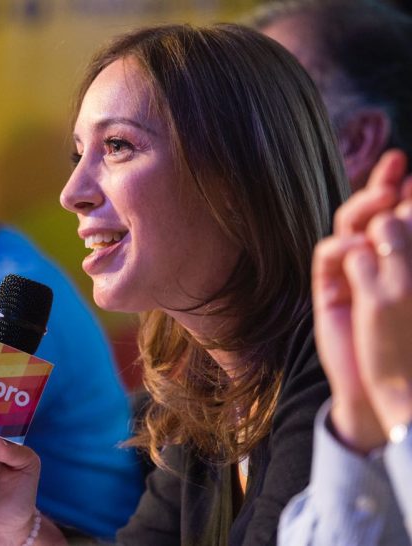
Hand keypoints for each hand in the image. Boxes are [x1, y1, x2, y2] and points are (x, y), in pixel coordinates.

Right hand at [312, 150, 409, 451]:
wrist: (386, 389)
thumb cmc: (410, 343)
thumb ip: (405, 245)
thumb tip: (401, 204)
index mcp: (404, 259)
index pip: (403, 215)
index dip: (407, 190)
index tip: (411, 170)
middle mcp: (379, 261)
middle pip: (377, 214)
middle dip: (385, 186)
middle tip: (396, 164)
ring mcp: (354, 273)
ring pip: (350, 229)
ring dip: (362, 208)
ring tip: (379, 199)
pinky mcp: (331, 290)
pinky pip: (328, 258)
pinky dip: (339, 248)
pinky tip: (353, 248)